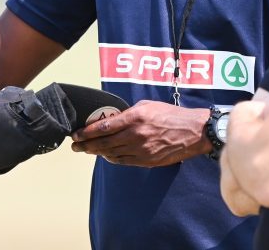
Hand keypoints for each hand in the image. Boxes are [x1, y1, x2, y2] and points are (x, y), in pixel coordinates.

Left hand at [69, 100, 208, 166]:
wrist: (193, 132)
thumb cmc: (171, 115)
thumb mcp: (148, 106)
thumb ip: (128, 113)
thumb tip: (112, 119)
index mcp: (135, 118)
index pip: (104, 126)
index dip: (86, 132)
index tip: (76, 134)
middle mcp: (136, 135)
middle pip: (103, 143)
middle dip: (85, 145)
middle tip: (75, 146)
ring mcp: (141, 150)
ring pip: (111, 153)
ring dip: (97, 152)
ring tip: (87, 150)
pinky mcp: (146, 161)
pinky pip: (123, 161)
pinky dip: (112, 158)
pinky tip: (106, 155)